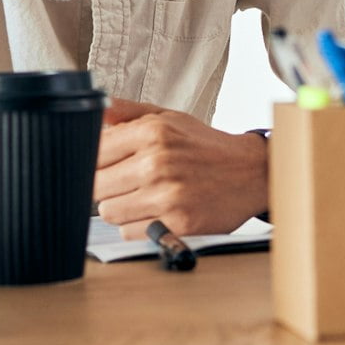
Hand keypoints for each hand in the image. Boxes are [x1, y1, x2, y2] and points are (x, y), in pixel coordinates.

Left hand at [94, 98, 268, 237]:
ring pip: (108, 213)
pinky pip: (129, 232)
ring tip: (145, 198)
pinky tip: (158, 212)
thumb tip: (93, 112)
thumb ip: (128, 113)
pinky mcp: (177, 223)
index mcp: (152, 132)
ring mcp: (167, 195)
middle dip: (107, 187)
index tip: (105, 166)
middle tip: (128, 183)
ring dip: (121, 209)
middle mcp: (157, 162)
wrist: (252, 171)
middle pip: (94, 187)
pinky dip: (139, 226)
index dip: (94, 162)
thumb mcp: (171, 119)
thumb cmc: (207, 146)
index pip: (92, 153)